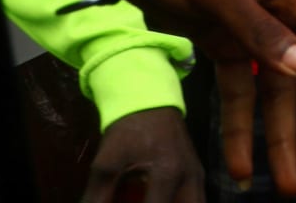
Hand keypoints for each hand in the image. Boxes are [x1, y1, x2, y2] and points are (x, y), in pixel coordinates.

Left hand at [82, 107, 202, 202]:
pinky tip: (166, 202)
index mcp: (168, 173)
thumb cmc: (127, 132)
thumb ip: (97, 198)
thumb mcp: (106, 164)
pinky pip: (197, 200)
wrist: (150, 102)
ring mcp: (198, 176)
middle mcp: (190, 177)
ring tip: (155, 202)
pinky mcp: (198, 174)